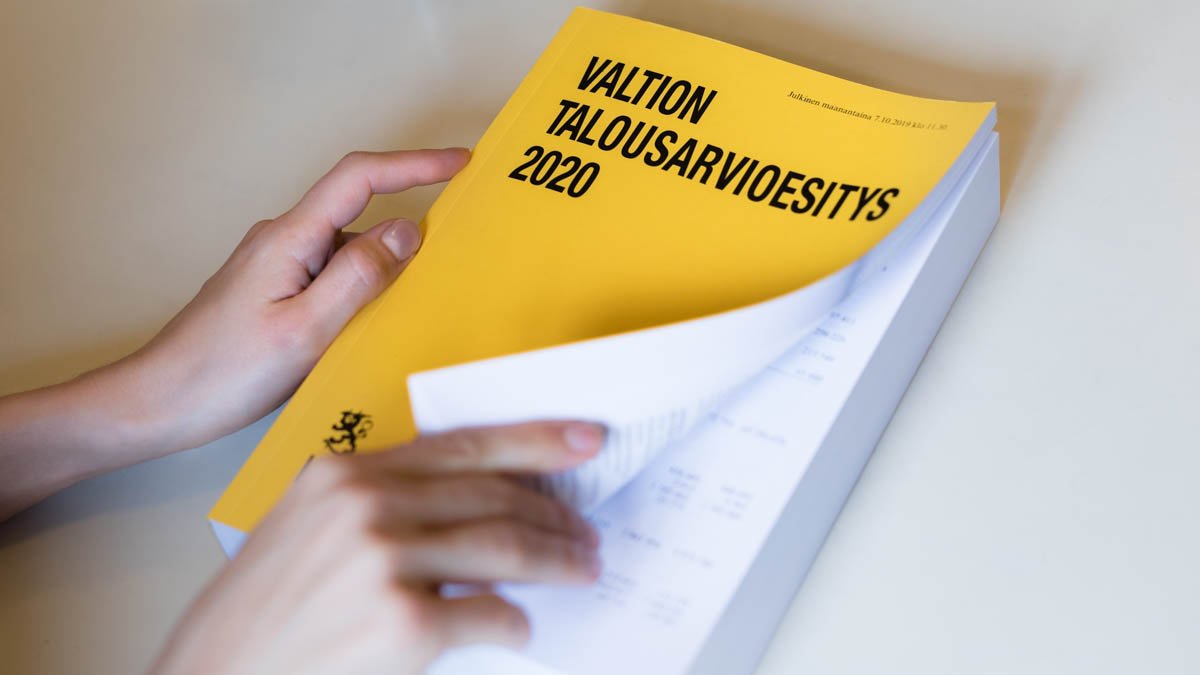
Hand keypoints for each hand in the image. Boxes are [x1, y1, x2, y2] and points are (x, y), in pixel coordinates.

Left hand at [131, 148, 470, 451]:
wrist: (157, 403)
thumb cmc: (222, 373)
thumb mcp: (304, 330)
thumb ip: (358, 277)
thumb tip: (406, 231)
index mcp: (289, 239)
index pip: (359, 178)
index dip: (414, 164)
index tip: (460, 163)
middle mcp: (283, 242)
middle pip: (359, 212)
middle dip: (410, 221)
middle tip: (454, 246)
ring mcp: (278, 267)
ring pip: (348, 252)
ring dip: (385, 270)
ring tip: (415, 306)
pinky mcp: (277, 294)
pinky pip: (333, 278)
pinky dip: (363, 292)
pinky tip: (374, 328)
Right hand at [150, 421, 604, 674]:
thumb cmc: (259, 614)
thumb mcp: (308, 530)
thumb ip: (379, 503)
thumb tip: (473, 507)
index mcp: (343, 474)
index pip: (462, 444)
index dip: (533, 440)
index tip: (583, 438)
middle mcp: (364, 505)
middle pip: (491, 495)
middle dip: (553, 515)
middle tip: (585, 532)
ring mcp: (383, 561)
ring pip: (503, 547)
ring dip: (555, 560)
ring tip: (580, 569)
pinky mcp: (401, 623)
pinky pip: (489, 614)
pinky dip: (516, 622)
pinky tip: (520, 628)